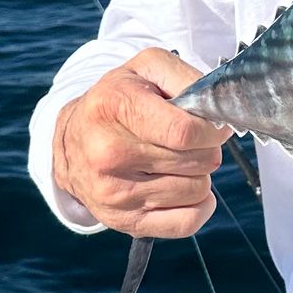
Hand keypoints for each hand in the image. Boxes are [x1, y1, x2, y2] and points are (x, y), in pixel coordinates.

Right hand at [53, 46, 226, 236]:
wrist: (74, 138)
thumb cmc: (118, 101)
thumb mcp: (146, 69)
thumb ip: (186, 77)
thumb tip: (218, 107)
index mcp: (114, 107)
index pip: (185, 132)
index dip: (212, 130)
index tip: (213, 126)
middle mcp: (108, 153)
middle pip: (196, 162)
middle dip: (206, 149)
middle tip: (191, 141)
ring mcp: (114, 193)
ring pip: (196, 191)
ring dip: (199, 175)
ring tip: (179, 160)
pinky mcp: (123, 221)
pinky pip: (186, 223)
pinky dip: (198, 206)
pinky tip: (185, 187)